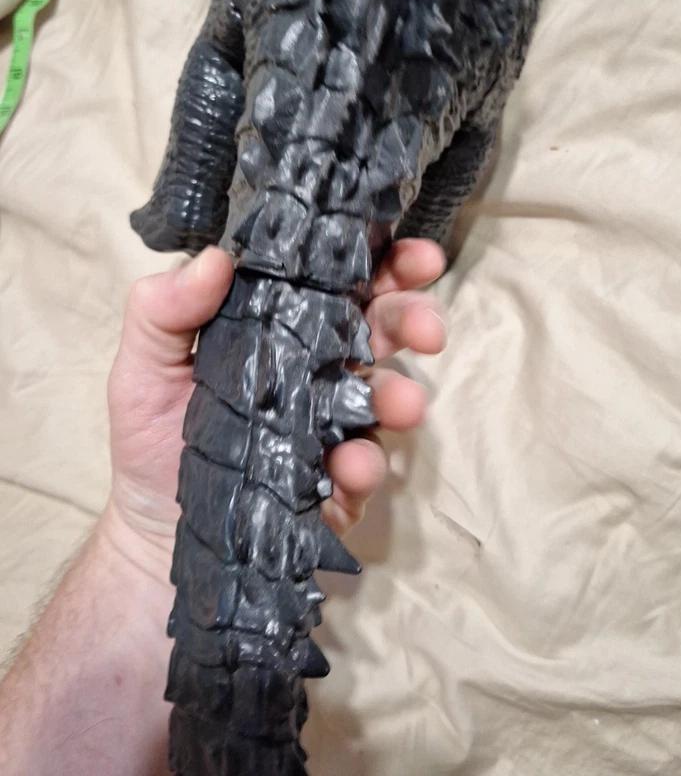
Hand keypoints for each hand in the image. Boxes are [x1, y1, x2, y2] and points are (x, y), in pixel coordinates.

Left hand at [105, 240, 446, 562]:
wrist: (150, 533)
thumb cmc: (152, 436)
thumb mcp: (142, 365)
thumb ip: (163, 310)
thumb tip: (216, 259)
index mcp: (285, 326)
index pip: (341, 280)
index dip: (384, 261)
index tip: (416, 255)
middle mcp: (320, 369)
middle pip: (381, 329)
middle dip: (413, 319)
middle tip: (430, 328)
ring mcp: (334, 426)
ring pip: (384, 397)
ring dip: (401, 395)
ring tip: (404, 404)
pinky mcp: (336, 484)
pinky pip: (363, 468)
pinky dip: (364, 463)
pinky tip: (351, 465)